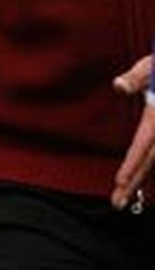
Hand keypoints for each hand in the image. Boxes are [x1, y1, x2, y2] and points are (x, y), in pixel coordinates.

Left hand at [113, 57, 153, 210]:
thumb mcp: (151, 66)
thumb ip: (136, 77)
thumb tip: (118, 86)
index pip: (143, 145)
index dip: (132, 164)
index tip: (120, 181)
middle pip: (150, 160)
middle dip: (133, 182)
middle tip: (117, 202)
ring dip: (141, 179)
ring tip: (125, 198)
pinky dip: (148, 167)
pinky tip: (137, 180)